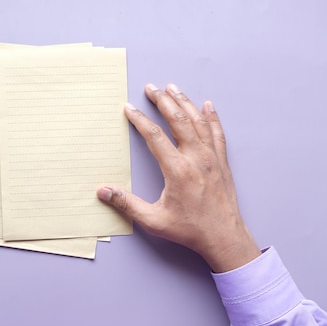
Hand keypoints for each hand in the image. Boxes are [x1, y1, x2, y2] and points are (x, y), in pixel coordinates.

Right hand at [97, 83, 259, 272]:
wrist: (224, 237)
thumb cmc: (189, 230)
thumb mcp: (153, 220)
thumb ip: (126, 204)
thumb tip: (102, 191)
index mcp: (178, 170)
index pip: (155, 136)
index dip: (140, 119)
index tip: (129, 108)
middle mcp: (196, 158)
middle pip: (178, 120)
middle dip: (162, 101)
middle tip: (150, 88)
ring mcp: (212, 158)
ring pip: (198, 122)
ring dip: (184, 102)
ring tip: (172, 88)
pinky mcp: (222, 162)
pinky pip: (217, 133)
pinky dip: (211, 117)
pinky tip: (207, 106)